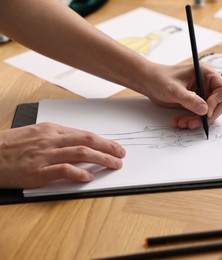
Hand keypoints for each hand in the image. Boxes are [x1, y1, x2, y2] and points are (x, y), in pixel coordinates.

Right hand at [0, 122, 125, 188]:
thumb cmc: (10, 146)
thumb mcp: (35, 134)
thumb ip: (57, 138)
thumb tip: (80, 143)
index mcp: (51, 130)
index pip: (84, 134)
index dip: (103, 141)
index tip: (115, 146)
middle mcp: (51, 140)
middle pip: (87, 141)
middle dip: (108, 147)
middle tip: (122, 154)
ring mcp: (44, 155)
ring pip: (81, 153)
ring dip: (101, 159)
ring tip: (114, 165)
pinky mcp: (37, 171)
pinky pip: (63, 170)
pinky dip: (79, 173)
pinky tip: (89, 177)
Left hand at [143, 62, 221, 128]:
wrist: (149, 83)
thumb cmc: (160, 79)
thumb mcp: (173, 89)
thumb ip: (189, 99)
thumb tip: (205, 110)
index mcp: (207, 74)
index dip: (217, 101)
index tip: (205, 110)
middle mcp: (207, 84)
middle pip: (219, 104)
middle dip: (207, 116)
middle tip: (193, 123)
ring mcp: (202, 94)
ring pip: (209, 113)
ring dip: (197, 121)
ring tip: (182, 123)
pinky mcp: (196, 103)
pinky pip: (199, 116)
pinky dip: (190, 121)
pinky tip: (179, 121)